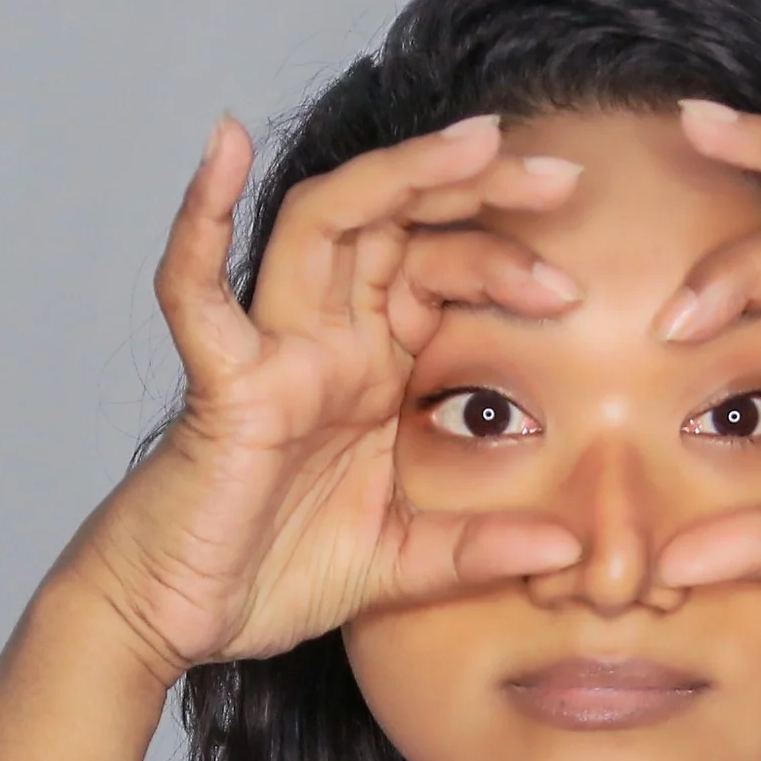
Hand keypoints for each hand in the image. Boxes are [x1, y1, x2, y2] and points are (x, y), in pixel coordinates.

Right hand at [65, 114, 588, 678]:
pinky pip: (197, 291)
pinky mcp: (223, 385)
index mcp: (372, 369)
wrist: (182, 617)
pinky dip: (200, 217)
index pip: (443, 272)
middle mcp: (326, 342)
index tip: (579, 284)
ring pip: (327, 223)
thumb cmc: (273, 573)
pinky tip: (224, 143)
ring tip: (477, 143)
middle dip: (480, 188)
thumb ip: (479, 551)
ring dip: (400, 174)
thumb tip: (570, 553)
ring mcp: (274, 353)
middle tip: (565, 177)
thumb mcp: (403, 564)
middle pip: (401, 224)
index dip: (508, 256)